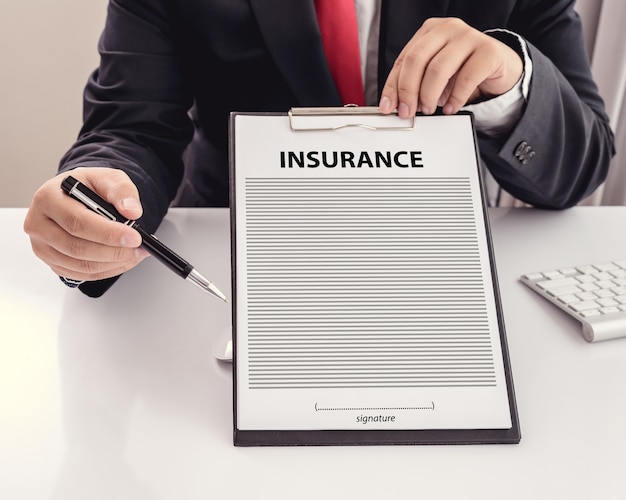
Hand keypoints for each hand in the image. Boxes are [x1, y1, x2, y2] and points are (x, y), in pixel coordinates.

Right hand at [24, 167, 149, 282]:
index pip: (77, 222)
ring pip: (80, 265)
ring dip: (113, 264)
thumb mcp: (107, 178)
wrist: (75, 194)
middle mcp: (38, 223)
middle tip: (139, 249)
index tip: (134, 238)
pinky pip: (80, 274)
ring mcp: (42, 245)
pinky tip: (122, 261)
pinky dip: (106, 271)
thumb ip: (122, 191)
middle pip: (77, 247)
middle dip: (114, 252)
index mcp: (48, 198)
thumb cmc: (88, 187)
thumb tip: (132, 211)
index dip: (108, 233)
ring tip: (135, 254)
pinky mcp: (51, 260)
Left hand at [379, 18, 522, 117]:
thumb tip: (395, 105)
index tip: (388, 107)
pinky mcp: (488, 51)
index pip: (403, 59)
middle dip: (408, 91)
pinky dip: (454, 98)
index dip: (393, 86)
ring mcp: (469, 37)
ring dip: (429, 95)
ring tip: (430, 109)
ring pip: (438, 69)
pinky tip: (450, 108)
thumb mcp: (435, 75)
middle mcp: (448, 29)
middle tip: (408, 112)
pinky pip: (466, 78)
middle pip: (416, 60)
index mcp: (429, 31)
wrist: (500, 66)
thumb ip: (416, 84)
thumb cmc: (464, 69)